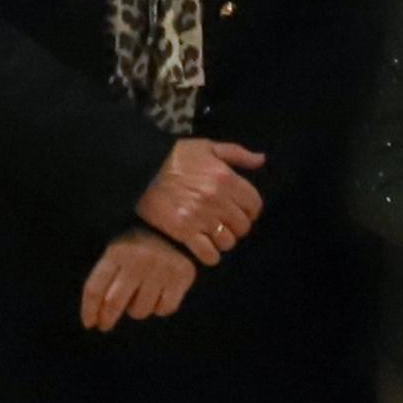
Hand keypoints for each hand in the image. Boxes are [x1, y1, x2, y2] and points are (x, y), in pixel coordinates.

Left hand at [80, 228, 196, 331]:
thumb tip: (97, 312)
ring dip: (135, 310)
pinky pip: (164, 309)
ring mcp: (160, 269)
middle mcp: (137, 261)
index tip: (89, 323)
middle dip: (106, 319)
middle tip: (105, 325)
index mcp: (116, 252)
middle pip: (113, 303)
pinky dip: (160, 308)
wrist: (177, 226)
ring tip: (138, 297)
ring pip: (139, 311)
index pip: (95, 289)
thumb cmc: (139, 242)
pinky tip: (159, 296)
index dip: (89, 310)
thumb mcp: (118, 249)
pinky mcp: (181, 276)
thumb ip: (106, 276)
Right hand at [137, 137, 267, 264]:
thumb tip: (262, 160)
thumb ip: (237, 154)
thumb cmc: (175, 157)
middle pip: (243, 226)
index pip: (254, 204)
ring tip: (213, 235)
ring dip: (223, 241)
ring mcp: (201, 218)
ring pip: (228, 242)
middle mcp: (218, 200)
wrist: (140, 169)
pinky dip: (210, 255)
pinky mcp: (184, 233)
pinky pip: (209, 254)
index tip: (240, 211)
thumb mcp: (207, 147)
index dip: (250, 210)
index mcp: (227, 179)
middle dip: (236, 226)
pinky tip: (204, 248)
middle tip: (224, 223)